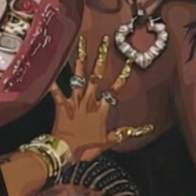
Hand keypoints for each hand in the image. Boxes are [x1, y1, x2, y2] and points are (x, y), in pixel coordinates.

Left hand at [50, 33, 152, 160]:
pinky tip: (51, 72)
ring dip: (80, 62)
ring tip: (82, 45)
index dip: (122, 76)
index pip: (114, 90)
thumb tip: (144, 129)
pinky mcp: (62, 106)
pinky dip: (53, 83)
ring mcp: (75, 103)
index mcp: (101, 111)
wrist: (65, 153)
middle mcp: (88, 103)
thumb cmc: (85, 148)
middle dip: (101, 59)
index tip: (128, 62)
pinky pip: (57, 93)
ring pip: (79, 78)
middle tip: (104, 42)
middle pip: (96, 77)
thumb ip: (122, 134)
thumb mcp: (106, 143)